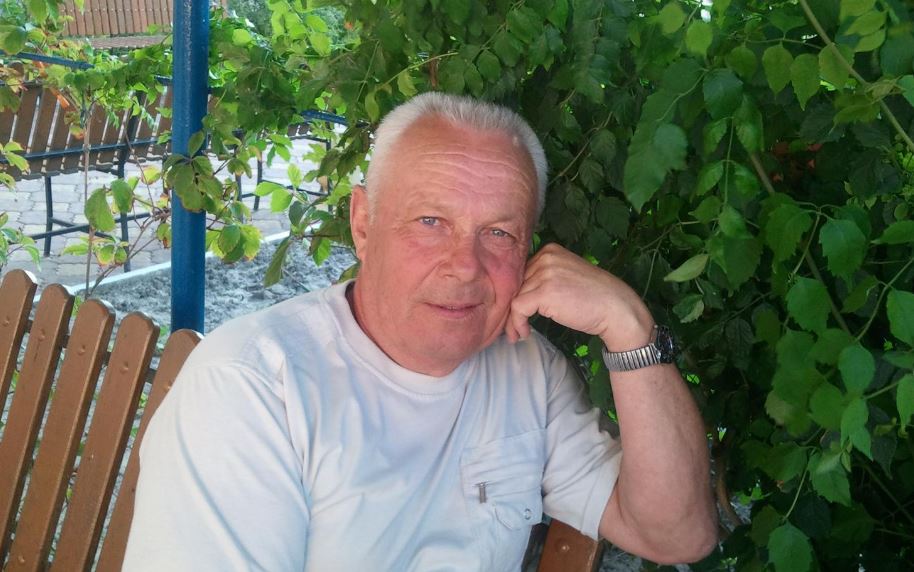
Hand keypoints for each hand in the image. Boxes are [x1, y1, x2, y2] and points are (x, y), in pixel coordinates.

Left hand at [505, 243, 654, 350]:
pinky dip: (516, 324)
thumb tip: (518, 296)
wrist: (617, 308)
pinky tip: (525, 333)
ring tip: (519, 333)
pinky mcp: (544, 292)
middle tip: (514, 326)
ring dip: (514, 319)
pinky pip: (518, 309)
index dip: (518, 294)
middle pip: (516, 284)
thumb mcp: (566, 277)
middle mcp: (546, 257)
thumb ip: (545, 278)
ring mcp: (545, 273)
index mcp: (551, 250)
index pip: (522, 272)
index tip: (519, 312)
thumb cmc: (594, 298)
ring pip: (514, 297)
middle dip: (513, 307)